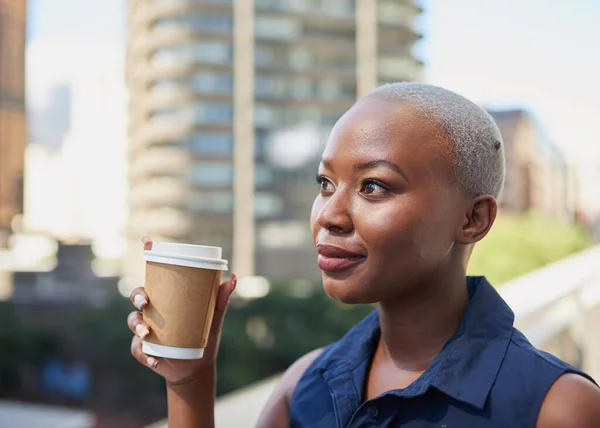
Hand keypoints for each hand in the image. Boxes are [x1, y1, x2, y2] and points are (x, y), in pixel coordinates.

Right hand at [127, 236, 236, 384]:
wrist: (197, 367)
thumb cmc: (204, 336)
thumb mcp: (214, 318)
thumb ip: (221, 299)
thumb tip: (233, 276)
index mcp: (167, 297)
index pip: (154, 274)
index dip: (148, 254)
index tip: (147, 239)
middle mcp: (153, 310)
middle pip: (137, 295)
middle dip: (137, 295)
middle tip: (145, 302)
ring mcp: (145, 329)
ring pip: (132, 321)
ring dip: (136, 326)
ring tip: (146, 334)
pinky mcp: (143, 349)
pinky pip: (137, 349)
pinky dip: (145, 355)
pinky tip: (154, 361)